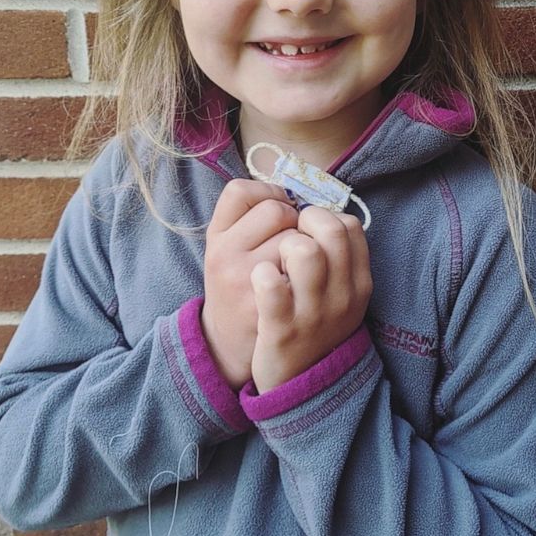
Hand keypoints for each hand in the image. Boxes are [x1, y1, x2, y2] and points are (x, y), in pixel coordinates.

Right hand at [201, 179, 301, 389]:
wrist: (232, 346)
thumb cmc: (239, 287)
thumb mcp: (229, 249)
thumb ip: (250, 217)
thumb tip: (293, 189)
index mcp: (215, 240)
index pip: (240, 191)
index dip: (268, 193)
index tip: (280, 209)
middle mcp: (224, 258)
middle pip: (276, 210)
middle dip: (295, 220)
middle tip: (295, 239)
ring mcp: (247, 283)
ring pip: (298, 238)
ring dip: (310, 245)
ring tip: (302, 261)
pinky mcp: (274, 308)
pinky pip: (310, 270)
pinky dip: (320, 269)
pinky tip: (312, 279)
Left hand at [249, 206, 372, 392]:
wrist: (301, 384)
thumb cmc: (316, 328)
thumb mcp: (345, 297)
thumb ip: (341, 260)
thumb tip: (321, 213)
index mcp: (359, 283)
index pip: (350, 226)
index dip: (323, 216)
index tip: (306, 230)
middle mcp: (342, 296)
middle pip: (331, 229)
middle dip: (302, 221)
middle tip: (287, 238)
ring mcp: (313, 312)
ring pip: (302, 250)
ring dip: (281, 245)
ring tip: (274, 261)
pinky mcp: (282, 328)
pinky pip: (270, 284)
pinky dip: (261, 274)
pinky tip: (259, 280)